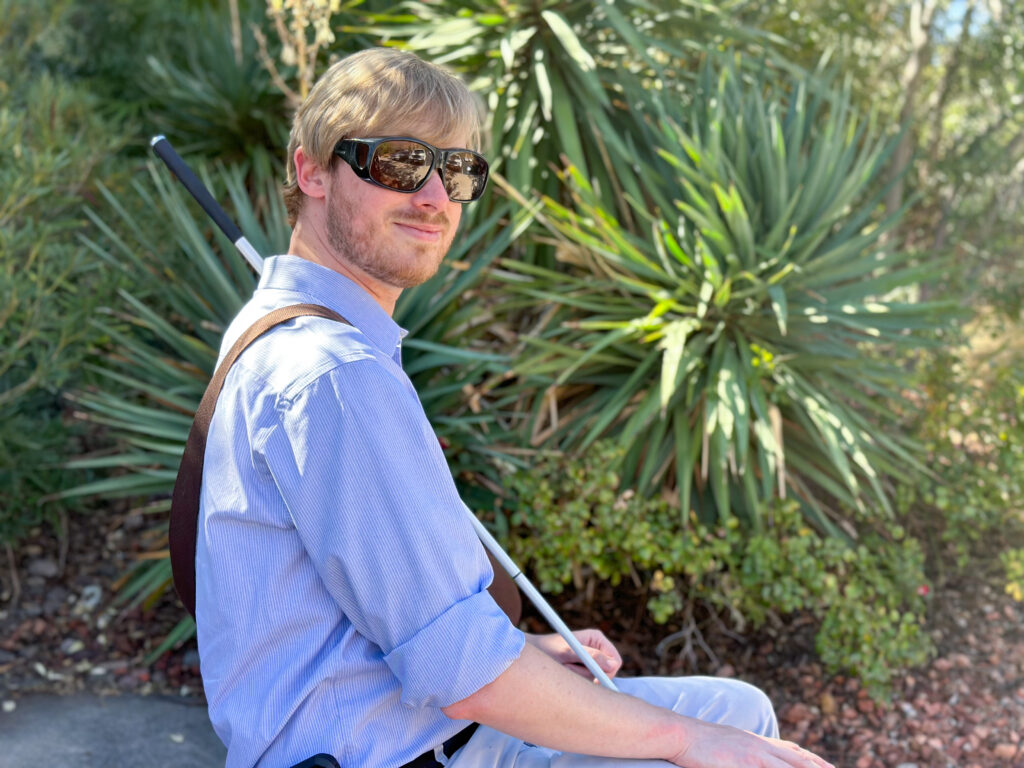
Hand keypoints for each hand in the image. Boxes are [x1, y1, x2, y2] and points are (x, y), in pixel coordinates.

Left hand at [524, 629, 622, 681]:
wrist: (533, 653)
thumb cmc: (548, 649)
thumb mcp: (567, 652)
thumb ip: (591, 657)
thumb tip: (613, 664)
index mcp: (597, 638)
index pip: (615, 661)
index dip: (608, 673)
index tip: (594, 681)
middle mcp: (597, 648)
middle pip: (608, 673)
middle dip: (591, 676)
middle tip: (572, 672)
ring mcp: (591, 660)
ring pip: (596, 679)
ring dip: (580, 677)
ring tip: (565, 669)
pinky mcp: (584, 670)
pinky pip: (588, 682)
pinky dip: (577, 680)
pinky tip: (565, 672)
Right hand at [669, 719, 834, 767]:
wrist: (681, 733)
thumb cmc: (702, 742)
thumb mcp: (731, 743)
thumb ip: (749, 750)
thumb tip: (758, 758)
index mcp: (759, 741)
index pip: (796, 752)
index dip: (816, 761)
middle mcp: (761, 747)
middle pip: (800, 761)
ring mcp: (753, 756)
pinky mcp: (742, 765)